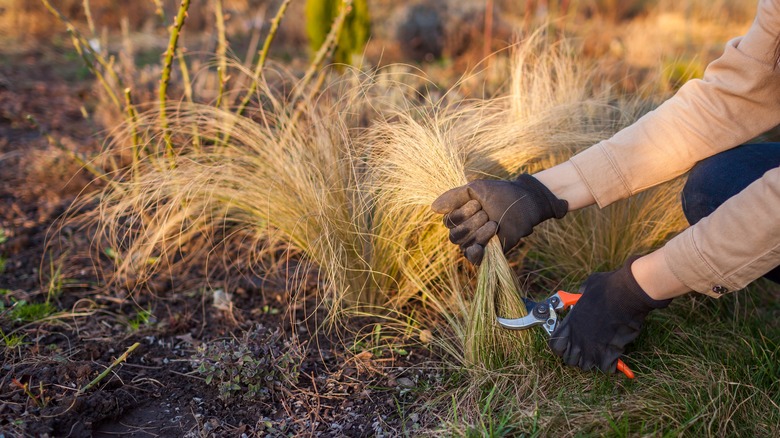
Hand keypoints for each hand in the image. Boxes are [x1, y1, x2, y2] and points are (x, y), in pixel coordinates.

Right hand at [431, 174, 567, 264]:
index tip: (478, 203)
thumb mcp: (475, 190)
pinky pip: (473, 259)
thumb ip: (453, 197)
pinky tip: (480, 246)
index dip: (461, 214)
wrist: (524, 203)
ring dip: (479, 233)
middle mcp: (465, 231)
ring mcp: (476, 242)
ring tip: (494, 223)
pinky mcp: (488, 252)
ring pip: (465, 245)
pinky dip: (474, 253)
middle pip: (455, 236)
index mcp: (459, 216)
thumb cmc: (500, 193)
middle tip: (487, 213)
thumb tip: (433, 208)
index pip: (448, 222)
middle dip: (471, 223)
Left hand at [548, 257, 671, 372]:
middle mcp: (577, 338)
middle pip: (569, 360)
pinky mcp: (608, 354)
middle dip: (577, 356)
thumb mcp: (587, 288)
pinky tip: (614, 356)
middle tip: (586, 349)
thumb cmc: (608, 287)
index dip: (561, 346)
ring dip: (593, 361)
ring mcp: (591, 348)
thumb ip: (581, 296)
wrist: (626, 295)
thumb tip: (582, 293)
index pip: (555, 346)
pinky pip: (605, 368)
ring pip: (586, 366)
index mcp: (569, 323)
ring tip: (600, 352)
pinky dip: (610, 365)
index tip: (568, 344)